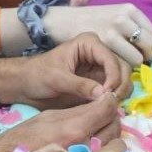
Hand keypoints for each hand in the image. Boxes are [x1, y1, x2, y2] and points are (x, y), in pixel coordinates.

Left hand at [0, 33, 132, 107]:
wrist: (28, 85)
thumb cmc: (38, 75)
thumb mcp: (57, 79)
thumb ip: (80, 85)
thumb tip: (104, 95)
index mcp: (89, 44)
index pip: (111, 59)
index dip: (113, 77)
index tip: (107, 95)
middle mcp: (100, 54)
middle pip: (123, 68)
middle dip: (120, 86)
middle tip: (111, 103)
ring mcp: (102, 69)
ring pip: (124, 80)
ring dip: (121, 93)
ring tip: (108, 106)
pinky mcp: (101, 83)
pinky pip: (116, 90)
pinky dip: (116, 99)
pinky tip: (107, 107)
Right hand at [0, 94, 120, 151]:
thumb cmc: (26, 136)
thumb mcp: (51, 115)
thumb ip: (80, 110)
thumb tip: (104, 102)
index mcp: (75, 129)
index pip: (108, 110)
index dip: (110, 101)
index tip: (106, 98)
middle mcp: (84, 148)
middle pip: (114, 127)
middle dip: (112, 117)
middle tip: (103, 113)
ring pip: (112, 143)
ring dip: (109, 132)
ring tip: (98, 127)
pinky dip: (103, 148)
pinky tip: (92, 144)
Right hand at [43, 4, 151, 66]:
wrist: (61, 21)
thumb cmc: (90, 22)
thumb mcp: (114, 17)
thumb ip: (133, 29)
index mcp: (129, 9)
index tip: (148, 58)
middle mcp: (123, 18)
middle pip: (150, 47)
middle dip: (146, 60)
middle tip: (134, 64)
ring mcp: (112, 31)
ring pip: (137, 59)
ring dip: (132, 68)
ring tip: (121, 69)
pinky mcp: (102, 44)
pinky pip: (121, 65)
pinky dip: (119, 73)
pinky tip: (110, 72)